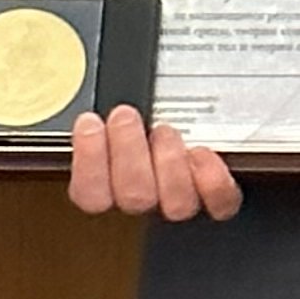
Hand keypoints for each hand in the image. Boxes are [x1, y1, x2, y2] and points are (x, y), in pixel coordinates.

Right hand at [66, 105, 242, 223]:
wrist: (196, 108)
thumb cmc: (143, 111)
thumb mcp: (105, 95)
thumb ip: (99, 108)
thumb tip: (80, 94)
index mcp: (107, 183)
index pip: (90, 195)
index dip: (89, 162)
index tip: (90, 122)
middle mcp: (144, 200)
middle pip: (134, 197)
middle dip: (128, 151)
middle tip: (125, 116)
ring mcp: (181, 200)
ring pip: (175, 204)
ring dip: (168, 162)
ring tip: (164, 130)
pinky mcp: (217, 198)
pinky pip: (220, 203)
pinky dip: (214, 180)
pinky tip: (202, 153)